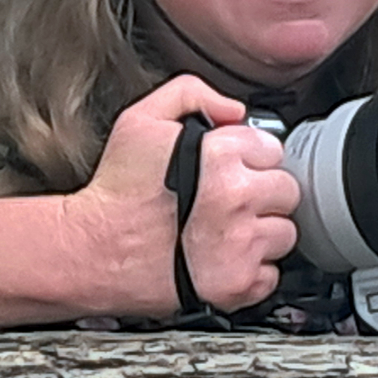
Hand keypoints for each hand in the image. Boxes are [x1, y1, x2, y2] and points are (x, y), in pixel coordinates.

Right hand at [70, 75, 299, 315]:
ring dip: (262, 232)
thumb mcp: (140, 120)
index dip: (250, 157)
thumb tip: (235, 110)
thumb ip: (190, 94)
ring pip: (284, 233)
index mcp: (220, 155)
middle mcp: (236, 198)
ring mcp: (241, 244)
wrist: (92, 250)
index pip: (272, 149)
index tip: (232, 168)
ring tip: (225, 231)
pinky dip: (252, 269)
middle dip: (262, 193)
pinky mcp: (237, 283)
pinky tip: (223, 258)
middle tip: (229, 201)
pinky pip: (270, 275)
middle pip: (286, 191)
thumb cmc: (115, 191)